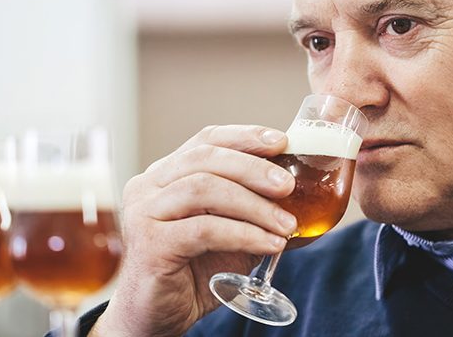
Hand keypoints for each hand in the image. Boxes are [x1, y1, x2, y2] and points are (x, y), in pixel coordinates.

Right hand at [88, 125, 297, 336]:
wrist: (156, 316)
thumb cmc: (191, 272)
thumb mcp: (230, 234)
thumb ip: (256, 212)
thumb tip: (309, 200)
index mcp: (165, 174)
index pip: (206, 140)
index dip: (245, 137)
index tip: (282, 142)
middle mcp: (148, 186)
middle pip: (205, 158)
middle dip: (254, 168)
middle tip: (289, 186)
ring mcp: (144, 212)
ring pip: (205, 189)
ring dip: (254, 205)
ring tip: (287, 224)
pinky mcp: (150, 243)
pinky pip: (204, 229)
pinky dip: (243, 234)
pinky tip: (269, 244)